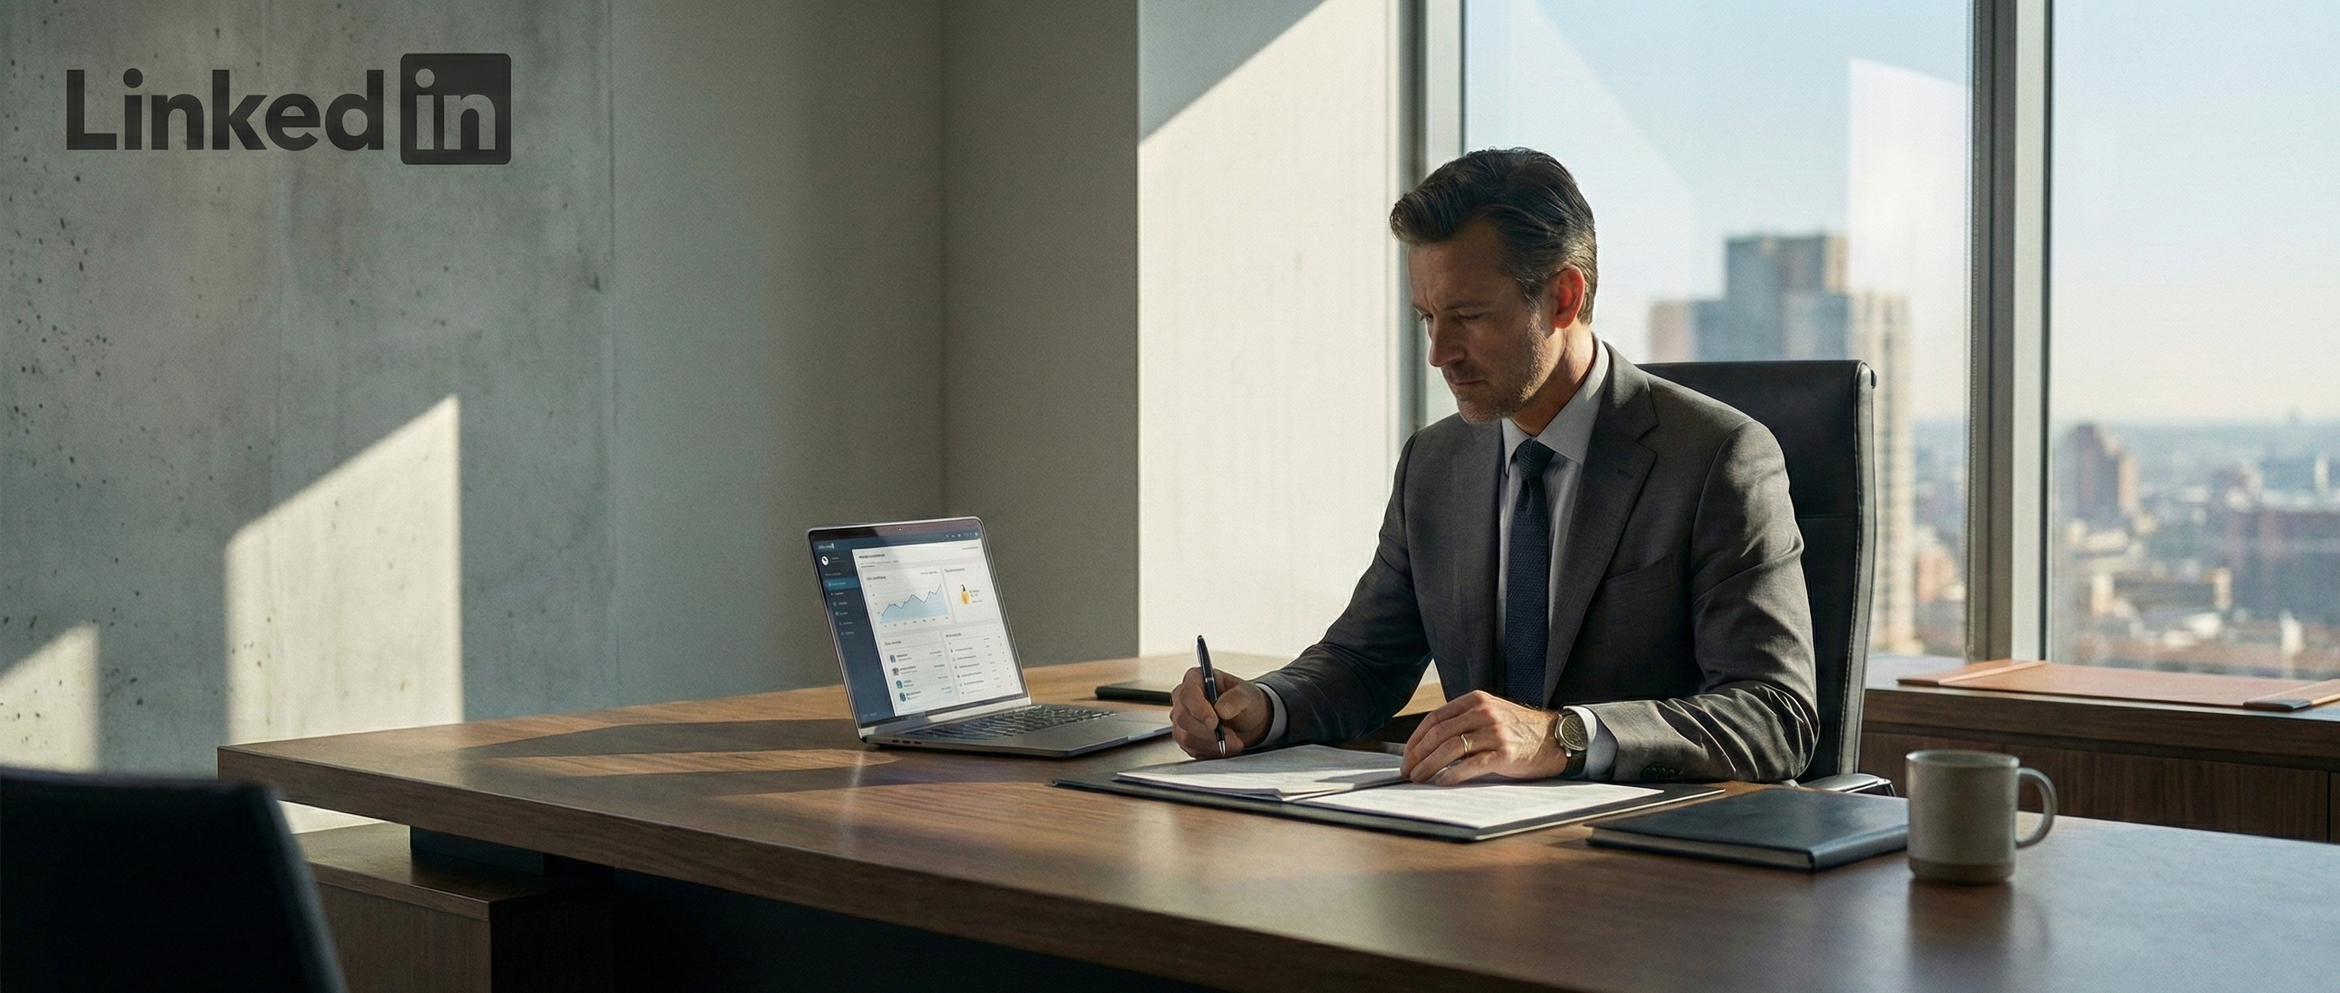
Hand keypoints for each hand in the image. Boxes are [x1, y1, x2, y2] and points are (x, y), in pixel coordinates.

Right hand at [1168, 667, 1271, 758]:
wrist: (1246, 720)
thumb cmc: (1243, 701)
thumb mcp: (1247, 695)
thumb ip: (1236, 699)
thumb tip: (1221, 709)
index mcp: (1195, 679)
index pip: (1188, 694)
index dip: (1199, 709)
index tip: (1214, 722)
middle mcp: (1184, 698)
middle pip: (1183, 718)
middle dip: (1209, 732)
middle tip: (1231, 735)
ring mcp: (1182, 719)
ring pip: (1186, 737)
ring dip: (1212, 744)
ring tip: (1232, 741)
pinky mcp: (1184, 737)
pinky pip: (1191, 749)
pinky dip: (1211, 751)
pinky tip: (1224, 745)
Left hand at [1398, 691, 1569, 783]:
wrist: (1555, 738)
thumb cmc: (1519, 730)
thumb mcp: (1490, 714)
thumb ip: (1463, 722)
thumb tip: (1428, 746)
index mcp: (1475, 700)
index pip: (1434, 718)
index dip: (1415, 740)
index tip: (1407, 757)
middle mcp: (1483, 712)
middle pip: (1438, 734)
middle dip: (1417, 755)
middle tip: (1408, 771)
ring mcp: (1495, 732)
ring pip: (1450, 748)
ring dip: (1429, 766)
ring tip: (1419, 778)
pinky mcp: (1505, 753)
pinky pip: (1471, 764)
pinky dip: (1453, 774)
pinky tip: (1441, 782)